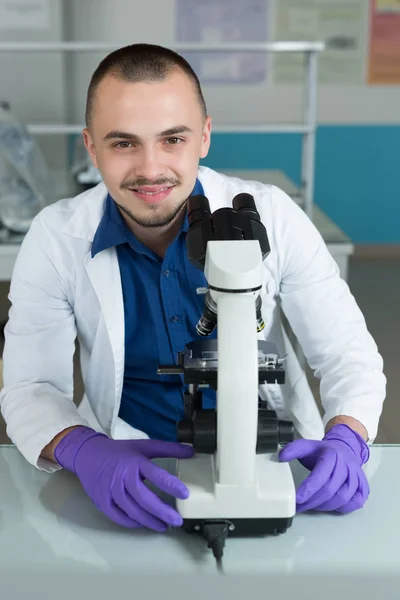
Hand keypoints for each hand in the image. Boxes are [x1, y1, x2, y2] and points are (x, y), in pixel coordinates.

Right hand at [54, 426, 193, 531]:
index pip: (155, 474)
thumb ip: (167, 448)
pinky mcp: (102, 501)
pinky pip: (119, 516)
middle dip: (162, 511)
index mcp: (134, 462)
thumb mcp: (143, 446)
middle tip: (177, 520)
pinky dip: (132, 522)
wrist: (88, 454)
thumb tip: (191, 450)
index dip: (170, 484)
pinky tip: (144, 524)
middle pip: (144, 498)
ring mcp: (110, 491)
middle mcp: (122, 477)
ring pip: (132, 510)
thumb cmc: (120, 451)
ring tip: (164, 525)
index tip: (185, 494)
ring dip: (150, 520)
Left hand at [279, 424, 369, 513]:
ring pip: (343, 498)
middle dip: (313, 501)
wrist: (345, 448)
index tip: (298, 499)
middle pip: (330, 489)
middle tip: (300, 506)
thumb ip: (293, 449)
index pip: (321, 475)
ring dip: (325, 506)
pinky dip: (343, 508)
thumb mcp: (307, 446)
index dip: (309, 489)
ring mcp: (357, 476)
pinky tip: (330, 506)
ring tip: (312, 506)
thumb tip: (281, 456)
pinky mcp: (363, 486)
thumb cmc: (324, 452)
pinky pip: (355, 502)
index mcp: (331, 454)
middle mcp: (346, 465)